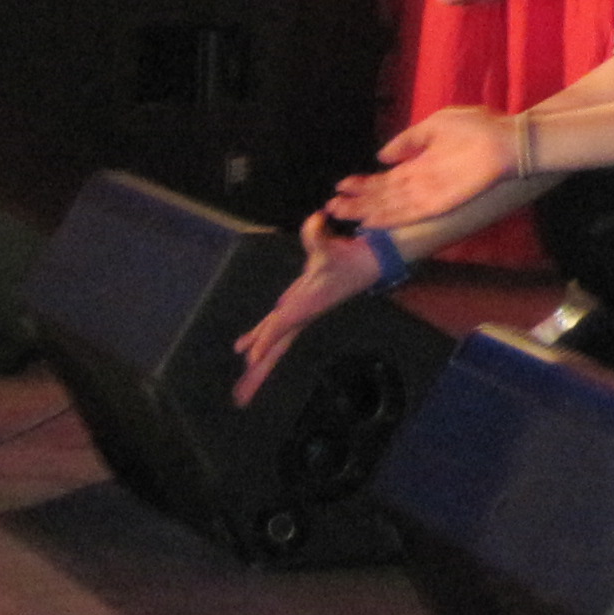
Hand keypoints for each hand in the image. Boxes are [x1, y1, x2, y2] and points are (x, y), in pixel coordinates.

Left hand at [232, 214, 385, 404]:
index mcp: (307, 304)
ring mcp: (301, 312)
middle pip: (276, 347)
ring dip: (260, 363)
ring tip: (241, 385)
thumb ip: (318, 233)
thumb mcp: (333, 246)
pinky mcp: (301, 307)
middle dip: (259, 373)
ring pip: (276, 343)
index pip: (283, 323)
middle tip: (239, 398)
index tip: (250, 358)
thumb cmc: (353, 256)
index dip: (267, 338)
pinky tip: (246, 350)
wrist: (374, 263)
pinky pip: (277, 330)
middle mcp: (301, 313)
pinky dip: (262, 341)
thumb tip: (317, 216)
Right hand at [333, 105, 520, 226]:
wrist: (509, 138)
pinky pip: (411, 213)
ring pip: (390, 207)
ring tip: (340, 212)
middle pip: (383, 197)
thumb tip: (382, 154)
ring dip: (365, 210)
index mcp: (421, 165)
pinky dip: (390, 218)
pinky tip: (370, 221)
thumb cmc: (479, 127)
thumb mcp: (436, 125)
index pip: (387, 179)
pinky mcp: (441, 203)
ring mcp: (430, 194)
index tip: (341, 184)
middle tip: (331, 205)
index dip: (364, 183)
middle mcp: (422, 183)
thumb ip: (409, 140)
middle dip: (357, 201)